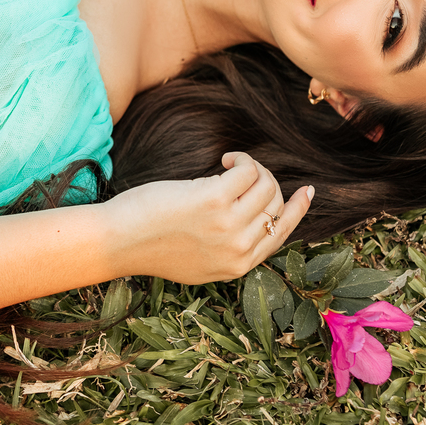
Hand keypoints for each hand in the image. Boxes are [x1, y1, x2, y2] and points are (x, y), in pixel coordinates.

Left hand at [104, 152, 312, 284]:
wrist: (119, 242)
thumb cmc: (153, 243)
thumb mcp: (200, 260)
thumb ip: (229, 247)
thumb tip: (254, 218)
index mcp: (238, 265)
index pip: (282, 235)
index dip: (297, 210)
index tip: (306, 191)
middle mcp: (239, 249)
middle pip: (276, 205)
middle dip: (266, 182)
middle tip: (243, 172)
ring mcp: (229, 225)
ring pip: (265, 184)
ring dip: (252, 167)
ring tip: (229, 165)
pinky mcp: (214, 200)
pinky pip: (247, 170)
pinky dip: (241, 159)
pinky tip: (224, 160)